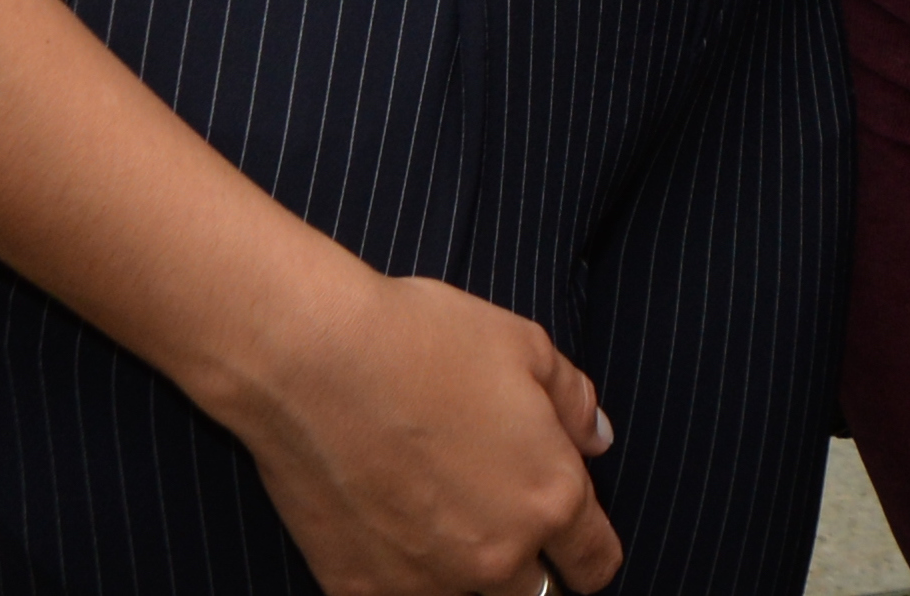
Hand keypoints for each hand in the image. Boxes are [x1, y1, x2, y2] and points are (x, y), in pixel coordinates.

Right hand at [236, 265, 620, 595]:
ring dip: (469, 574)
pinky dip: (406, 579)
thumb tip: (595, 440)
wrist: (314, 361)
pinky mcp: (363, 594)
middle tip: (497, 512)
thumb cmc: (423, 340)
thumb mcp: (523, 344)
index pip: (596, 563)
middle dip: (530, 560)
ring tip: (441, 519)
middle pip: (538, 593)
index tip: (574, 534)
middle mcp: (498, 558)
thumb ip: (573, 401)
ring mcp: (429, 586)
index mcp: (548, 498)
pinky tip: (389, 532)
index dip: (590, 548)